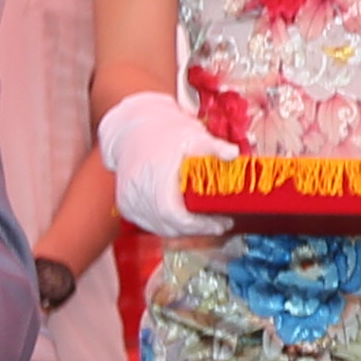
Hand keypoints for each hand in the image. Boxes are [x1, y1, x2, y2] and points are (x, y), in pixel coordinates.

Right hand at [95, 91, 225, 242]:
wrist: (133, 131)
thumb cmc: (163, 133)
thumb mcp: (192, 136)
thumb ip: (213, 146)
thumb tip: (233, 153)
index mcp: (154, 176)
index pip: (173, 213)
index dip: (198, 225)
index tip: (220, 224)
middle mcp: (138, 191)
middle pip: (169, 225)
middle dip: (197, 229)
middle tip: (219, 223)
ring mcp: (129, 201)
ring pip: (160, 228)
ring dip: (184, 229)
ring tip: (206, 220)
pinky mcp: (127, 207)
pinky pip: (151, 225)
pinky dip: (169, 225)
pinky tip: (185, 218)